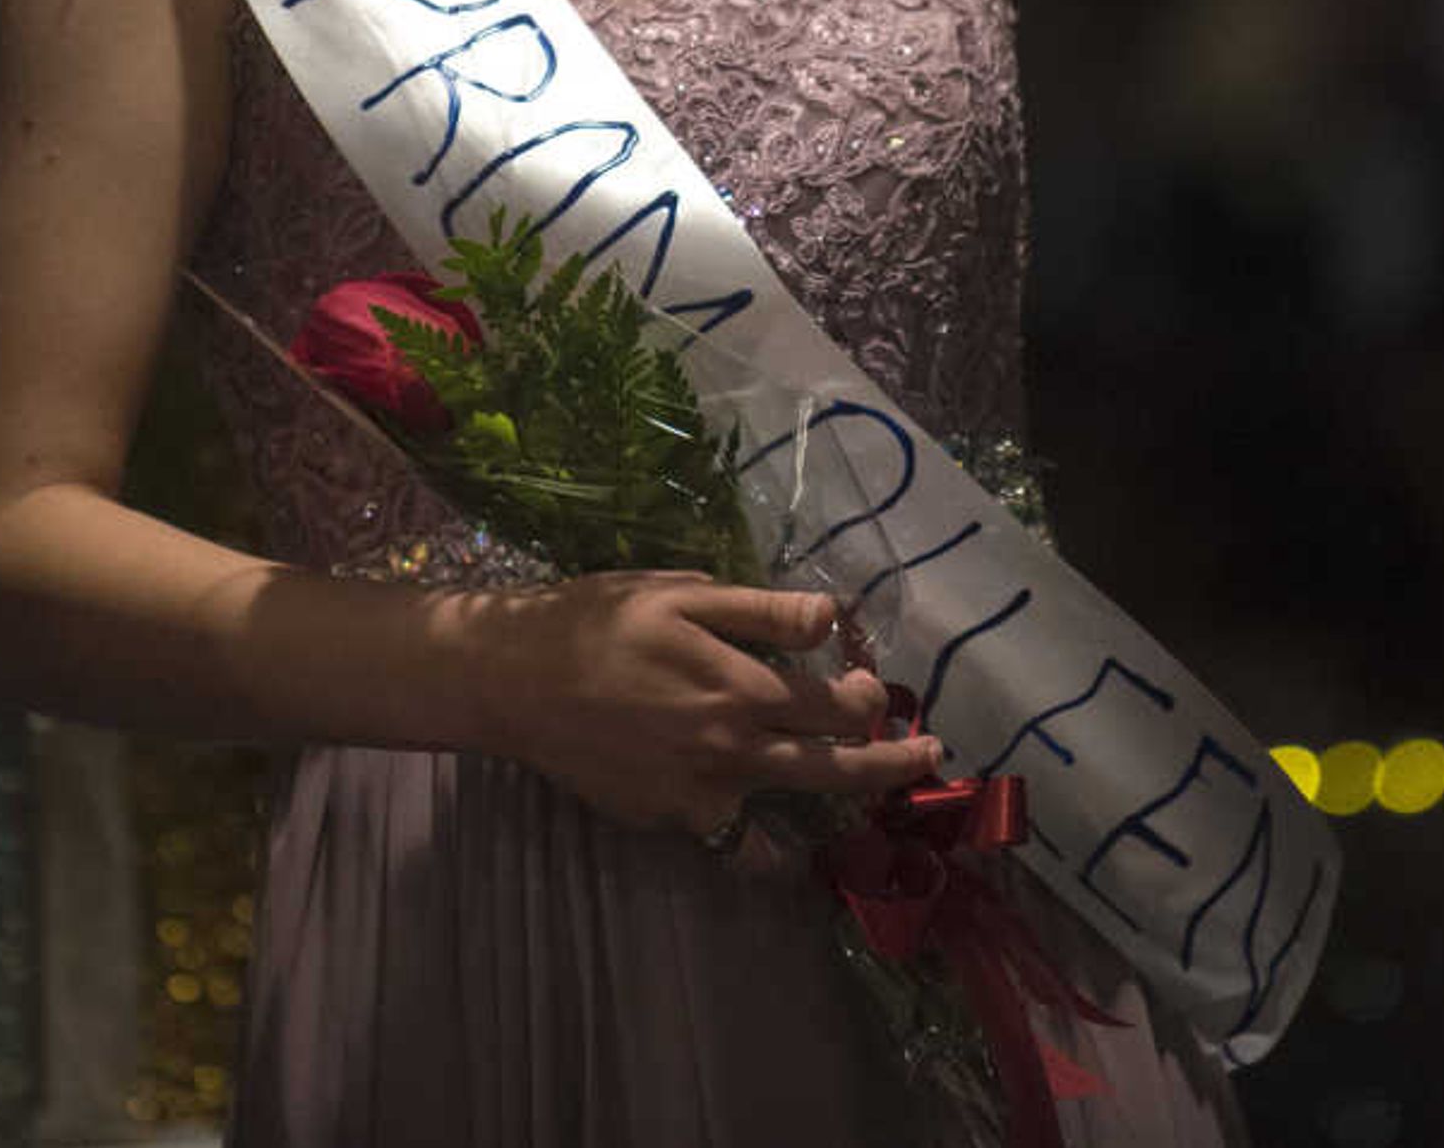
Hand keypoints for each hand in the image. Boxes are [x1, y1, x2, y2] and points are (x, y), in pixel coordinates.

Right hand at [460, 574, 942, 838]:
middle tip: (930, 755)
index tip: (876, 688)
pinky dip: (762, 848)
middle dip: (893, 764)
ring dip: (837, 803)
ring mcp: (701, 796)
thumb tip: (834, 616)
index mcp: (742, 688)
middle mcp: (732, 751)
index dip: (871, 699)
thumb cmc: (600, 620)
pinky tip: (779, 844)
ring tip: (863, 795)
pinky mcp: (668, 821)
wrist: (513, 679)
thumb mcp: (682, 596)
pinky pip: (732, 842)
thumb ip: (763, 611)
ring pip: (790, 811)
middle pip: (836, 771)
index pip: (838, 708)